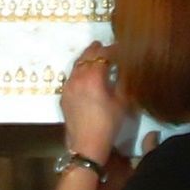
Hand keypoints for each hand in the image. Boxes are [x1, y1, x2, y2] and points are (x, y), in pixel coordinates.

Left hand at [60, 41, 124, 163]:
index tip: (122, 48)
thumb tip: (125, 67)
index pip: (103, 54)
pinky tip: (85, 75)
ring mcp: (68, 86)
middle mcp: (78, 77)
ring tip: (95, 56)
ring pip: (77, 65)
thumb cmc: (108, 124)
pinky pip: (72, 76)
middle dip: (97, 50)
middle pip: (87, 56)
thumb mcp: (122, 102)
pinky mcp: (64, 96)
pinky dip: (80, 70)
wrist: (86, 145)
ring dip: (87, 59)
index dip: (113, 49)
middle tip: (106, 45)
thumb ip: (123, 81)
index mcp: (93, 77)